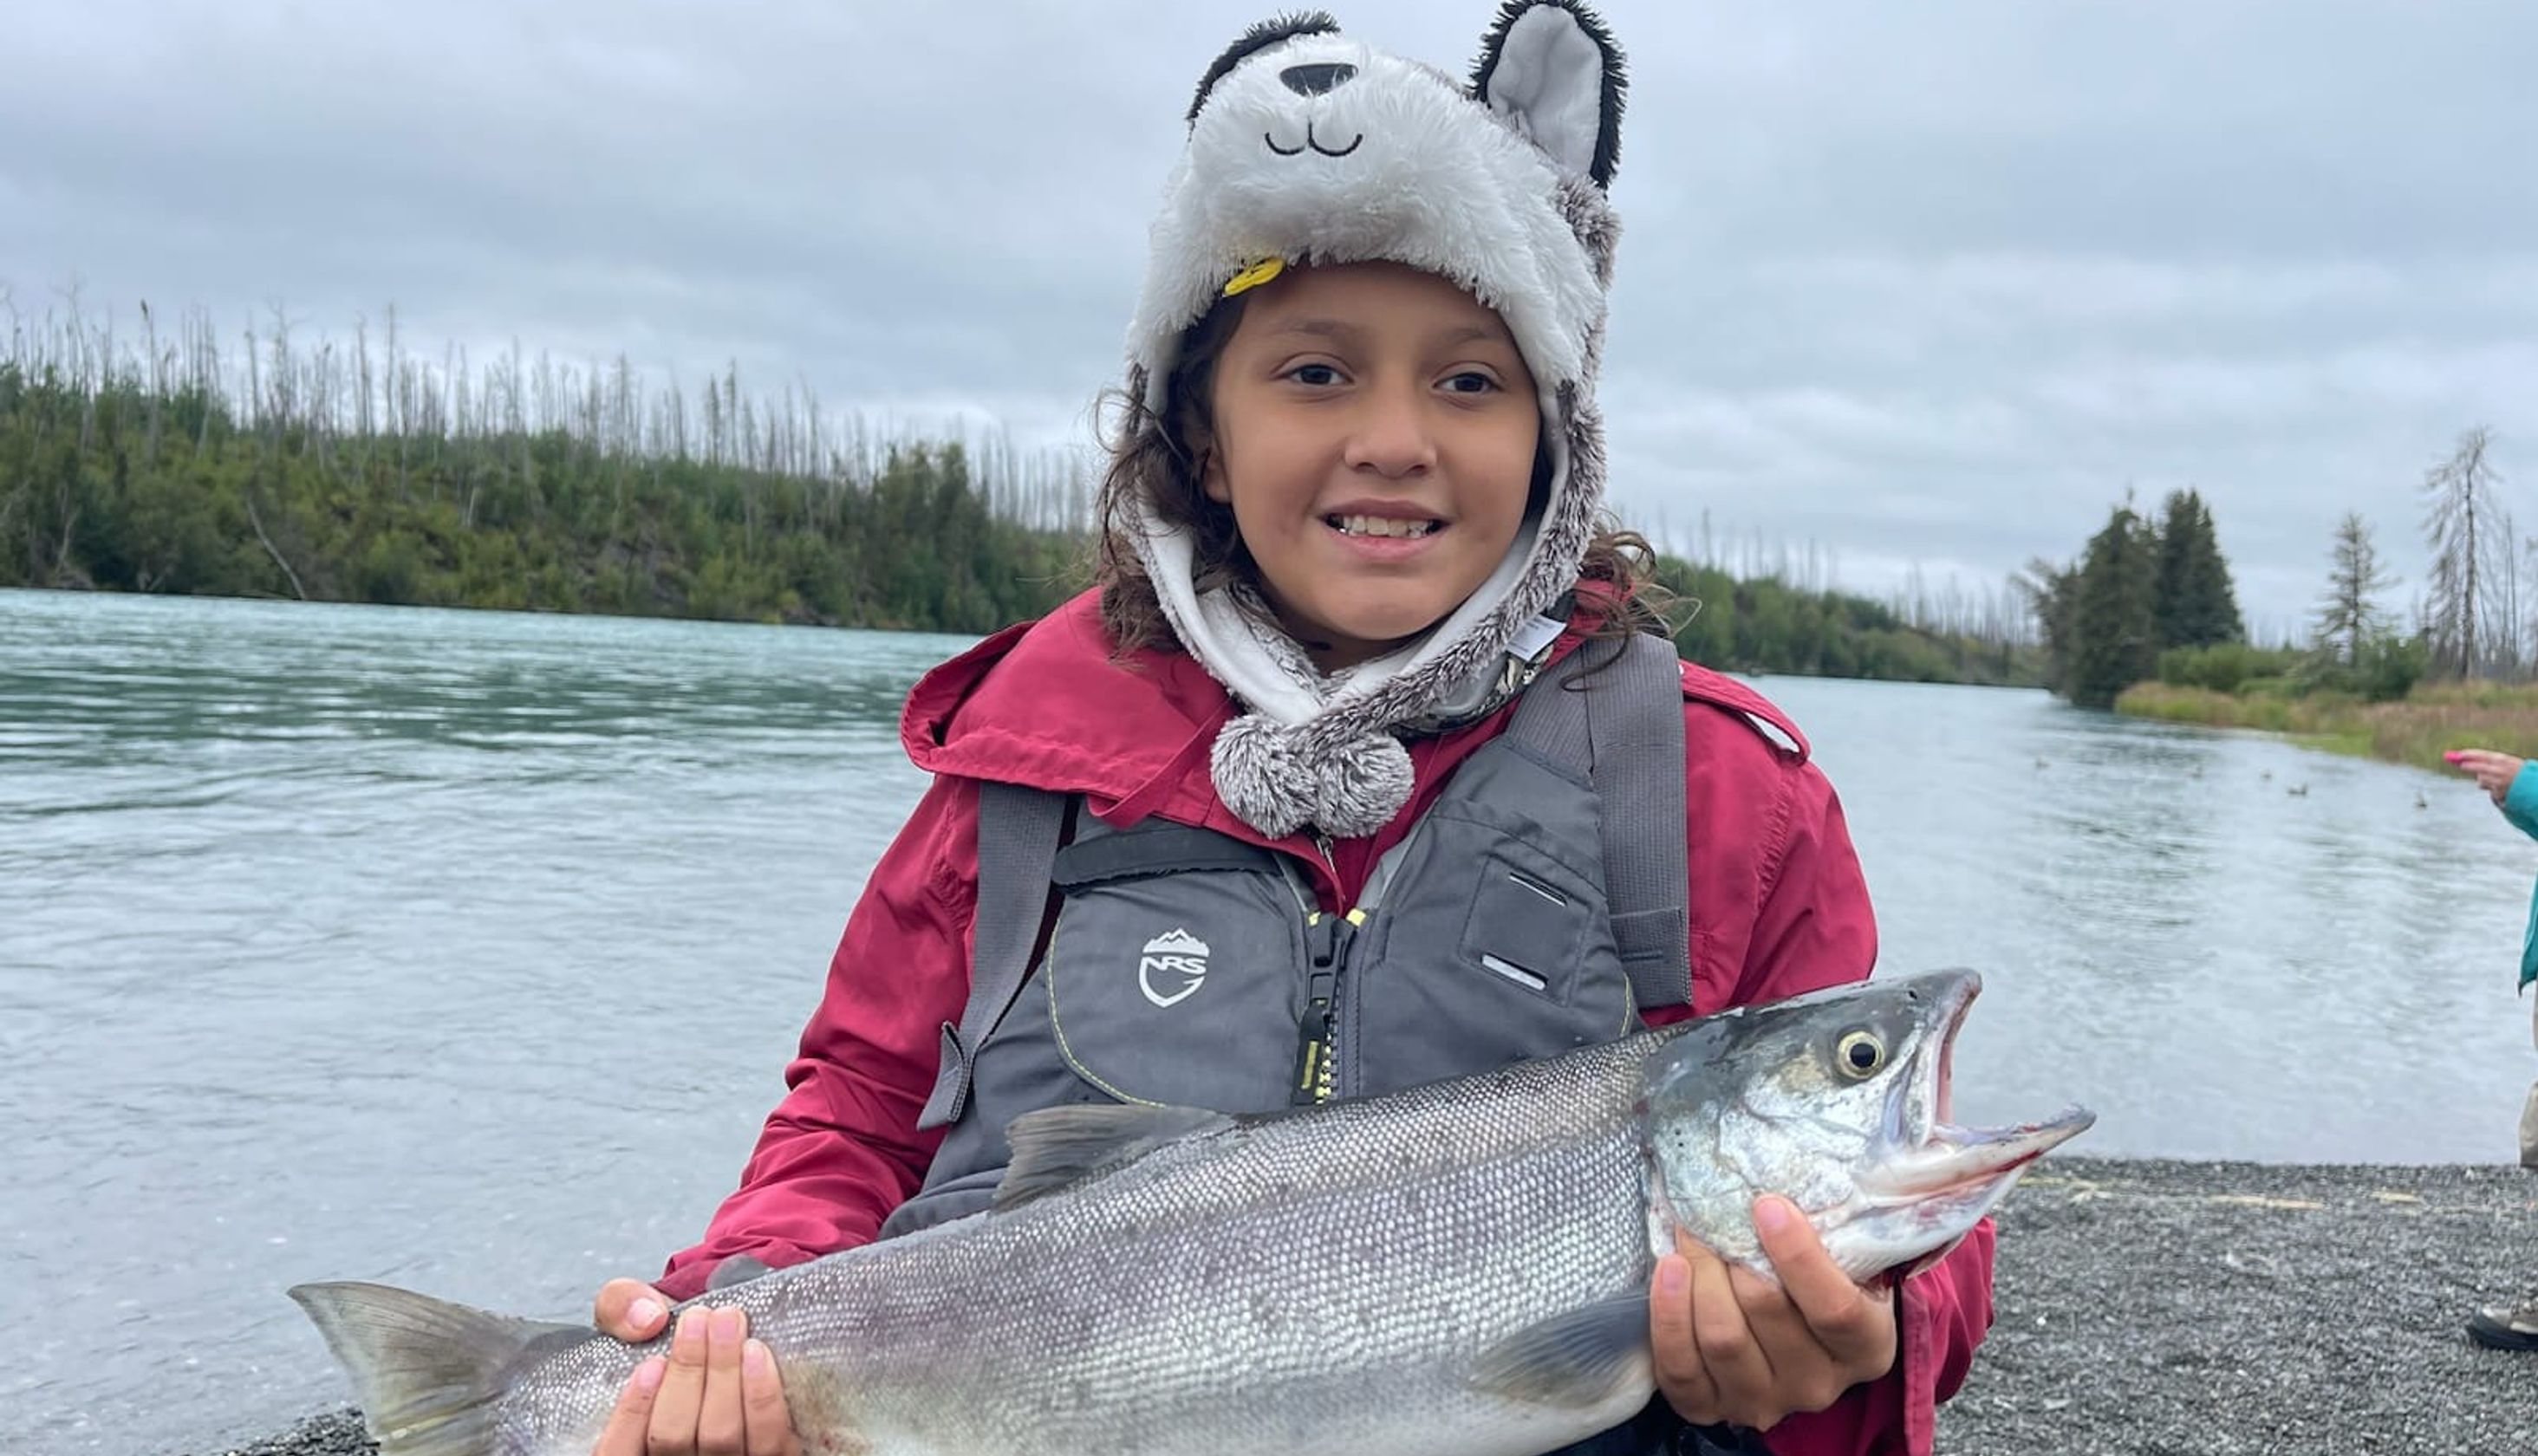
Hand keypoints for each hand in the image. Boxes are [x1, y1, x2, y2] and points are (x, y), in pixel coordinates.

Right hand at [589, 1280, 800, 1455]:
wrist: (720, 1335)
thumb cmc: (671, 1336)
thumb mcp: (632, 1317)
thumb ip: (621, 1307)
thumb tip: (647, 1318)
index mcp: (634, 1442)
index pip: (617, 1451)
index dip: (631, 1413)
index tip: (651, 1363)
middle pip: (673, 1438)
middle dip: (687, 1375)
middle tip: (699, 1318)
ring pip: (721, 1437)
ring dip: (725, 1376)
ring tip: (729, 1321)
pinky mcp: (769, 1455)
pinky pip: (769, 1440)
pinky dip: (761, 1396)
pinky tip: (757, 1353)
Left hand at [1648, 1196, 1897, 1431]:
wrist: (1790, 1330)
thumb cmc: (1820, 1278)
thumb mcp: (1846, 1257)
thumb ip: (1837, 1228)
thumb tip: (1805, 1170)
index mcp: (1866, 1348)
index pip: (1835, 1310)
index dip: (1799, 1255)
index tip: (1766, 1204)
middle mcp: (1818, 1385)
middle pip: (1767, 1313)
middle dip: (1732, 1253)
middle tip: (1710, 1212)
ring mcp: (1764, 1403)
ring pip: (1722, 1339)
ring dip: (1699, 1277)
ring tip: (1688, 1235)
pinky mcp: (1712, 1409)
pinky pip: (1681, 1369)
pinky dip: (1668, 1316)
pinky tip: (1668, 1270)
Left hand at [2448, 749, 2524, 806]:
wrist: (2534, 786)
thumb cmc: (2518, 772)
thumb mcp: (2508, 763)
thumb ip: (2490, 762)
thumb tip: (2467, 761)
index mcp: (2503, 760)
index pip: (2482, 755)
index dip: (2468, 755)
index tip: (2458, 755)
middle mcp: (2500, 770)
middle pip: (2477, 767)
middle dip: (2467, 766)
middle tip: (2461, 765)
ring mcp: (2499, 782)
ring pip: (2481, 780)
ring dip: (2484, 781)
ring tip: (2497, 780)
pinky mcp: (2499, 792)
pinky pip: (2490, 790)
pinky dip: (2494, 790)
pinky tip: (2503, 788)